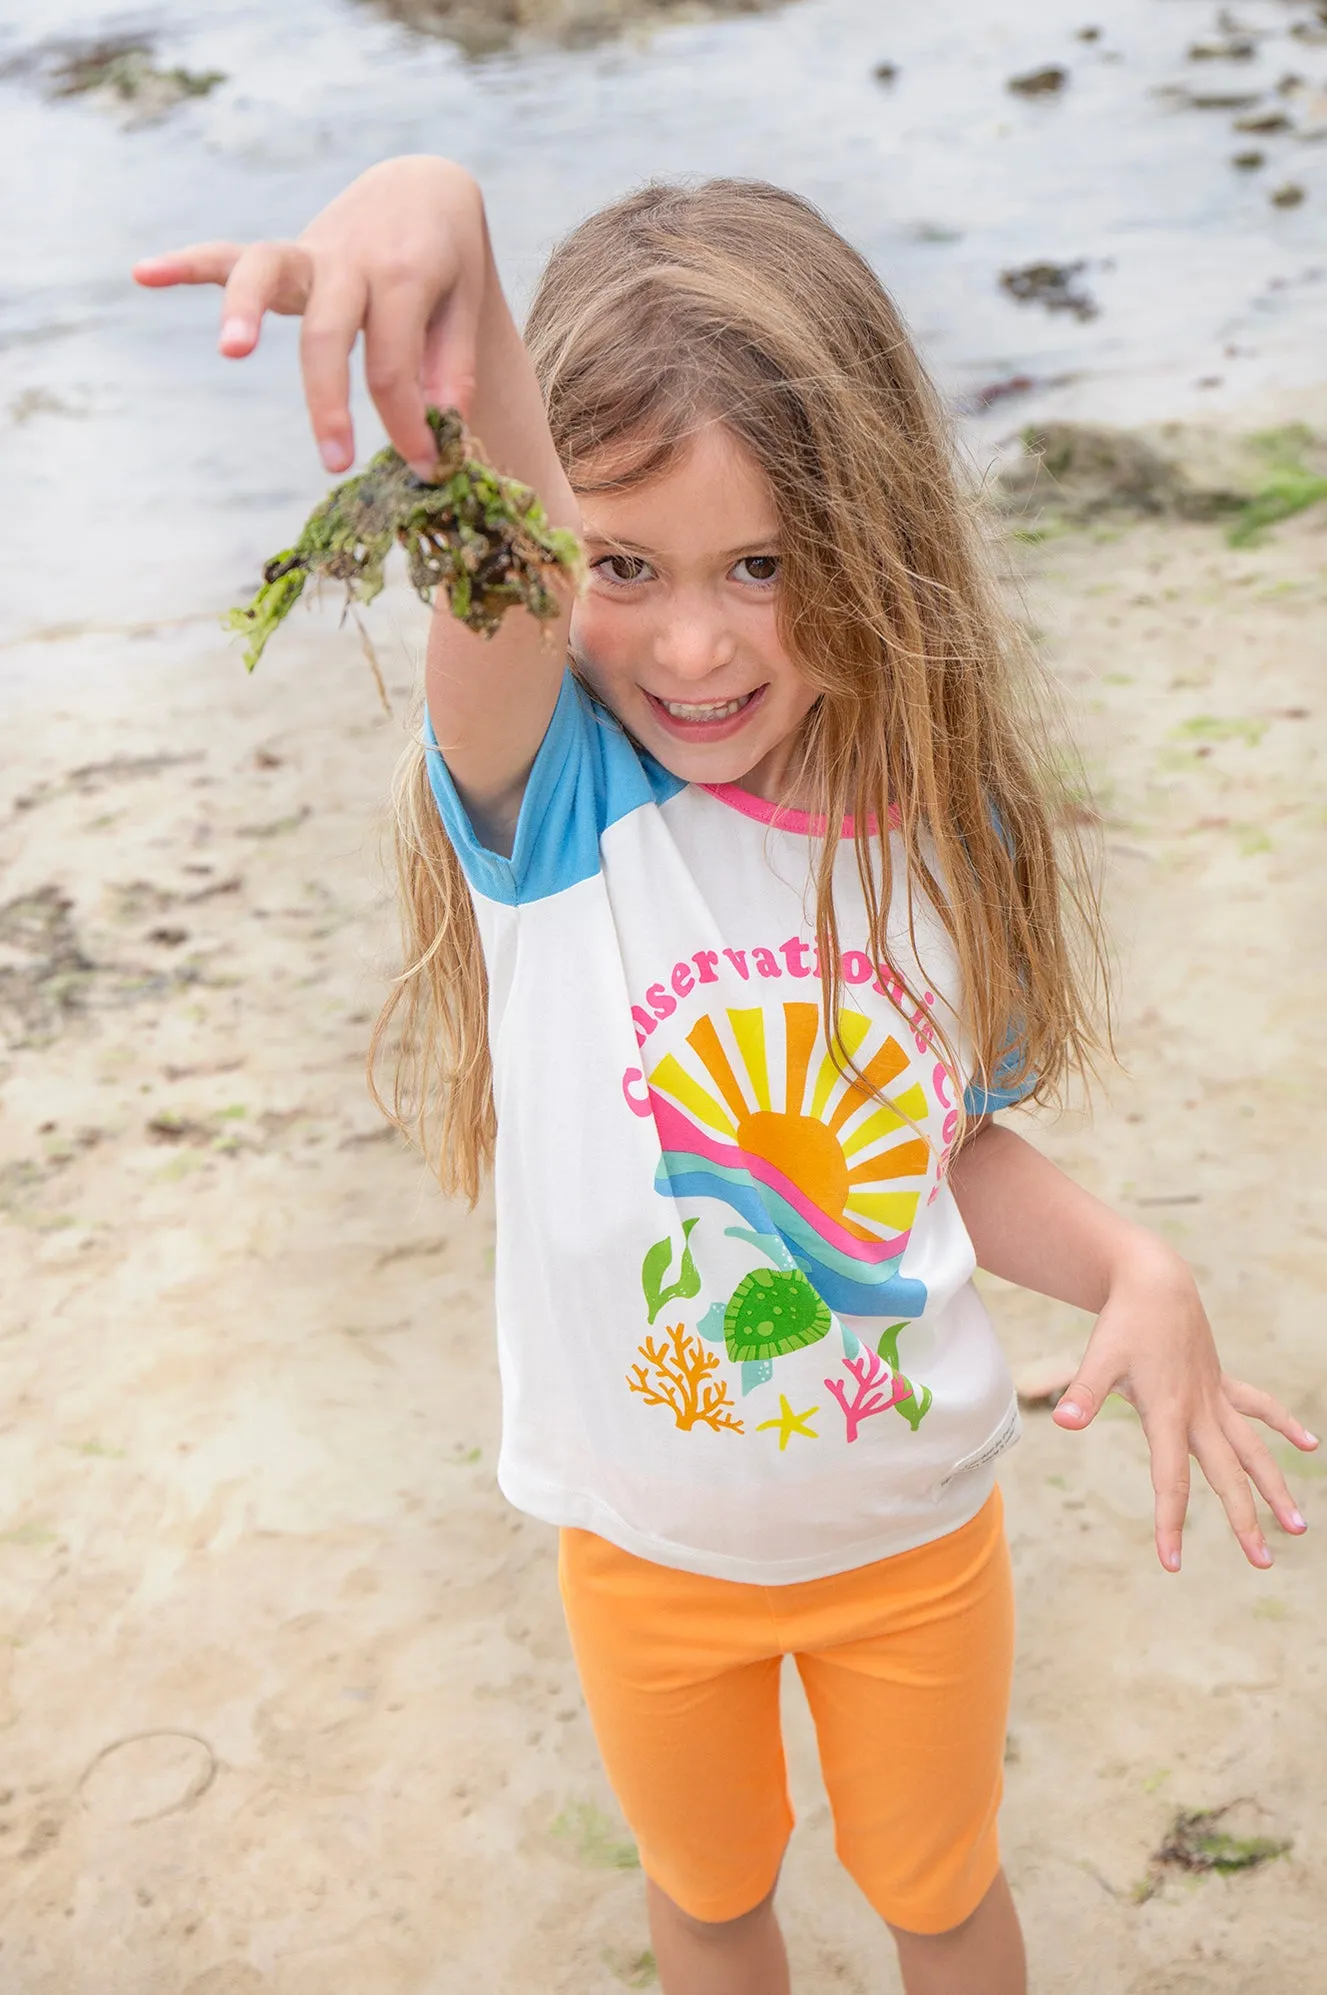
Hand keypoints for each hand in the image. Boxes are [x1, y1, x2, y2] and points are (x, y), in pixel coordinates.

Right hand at [133, 155, 486, 476]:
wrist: (421, 190)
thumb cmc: (444, 265)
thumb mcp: (465, 309)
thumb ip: (452, 366)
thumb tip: (443, 426)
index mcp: (405, 277)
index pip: (395, 368)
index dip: (408, 426)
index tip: (425, 468)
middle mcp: (351, 260)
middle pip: (328, 333)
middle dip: (329, 402)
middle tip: (335, 462)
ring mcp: (310, 252)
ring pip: (266, 273)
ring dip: (242, 307)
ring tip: (231, 350)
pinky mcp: (282, 253)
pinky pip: (225, 254)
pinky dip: (185, 262)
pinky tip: (143, 273)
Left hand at [1051, 1246, 1317, 1571]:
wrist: (1153, 1281)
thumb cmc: (1123, 1322)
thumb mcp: (1097, 1358)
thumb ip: (1083, 1394)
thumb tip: (1063, 1422)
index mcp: (1168, 1413)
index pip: (1170, 1479)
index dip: (1170, 1521)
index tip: (1171, 1562)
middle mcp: (1199, 1411)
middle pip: (1226, 1475)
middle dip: (1244, 1520)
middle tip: (1262, 1563)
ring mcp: (1215, 1397)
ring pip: (1254, 1449)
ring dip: (1274, 1486)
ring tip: (1298, 1526)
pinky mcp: (1221, 1381)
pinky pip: (1259, 1406)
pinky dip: (1283, 1423)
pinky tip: (1310, 1445)